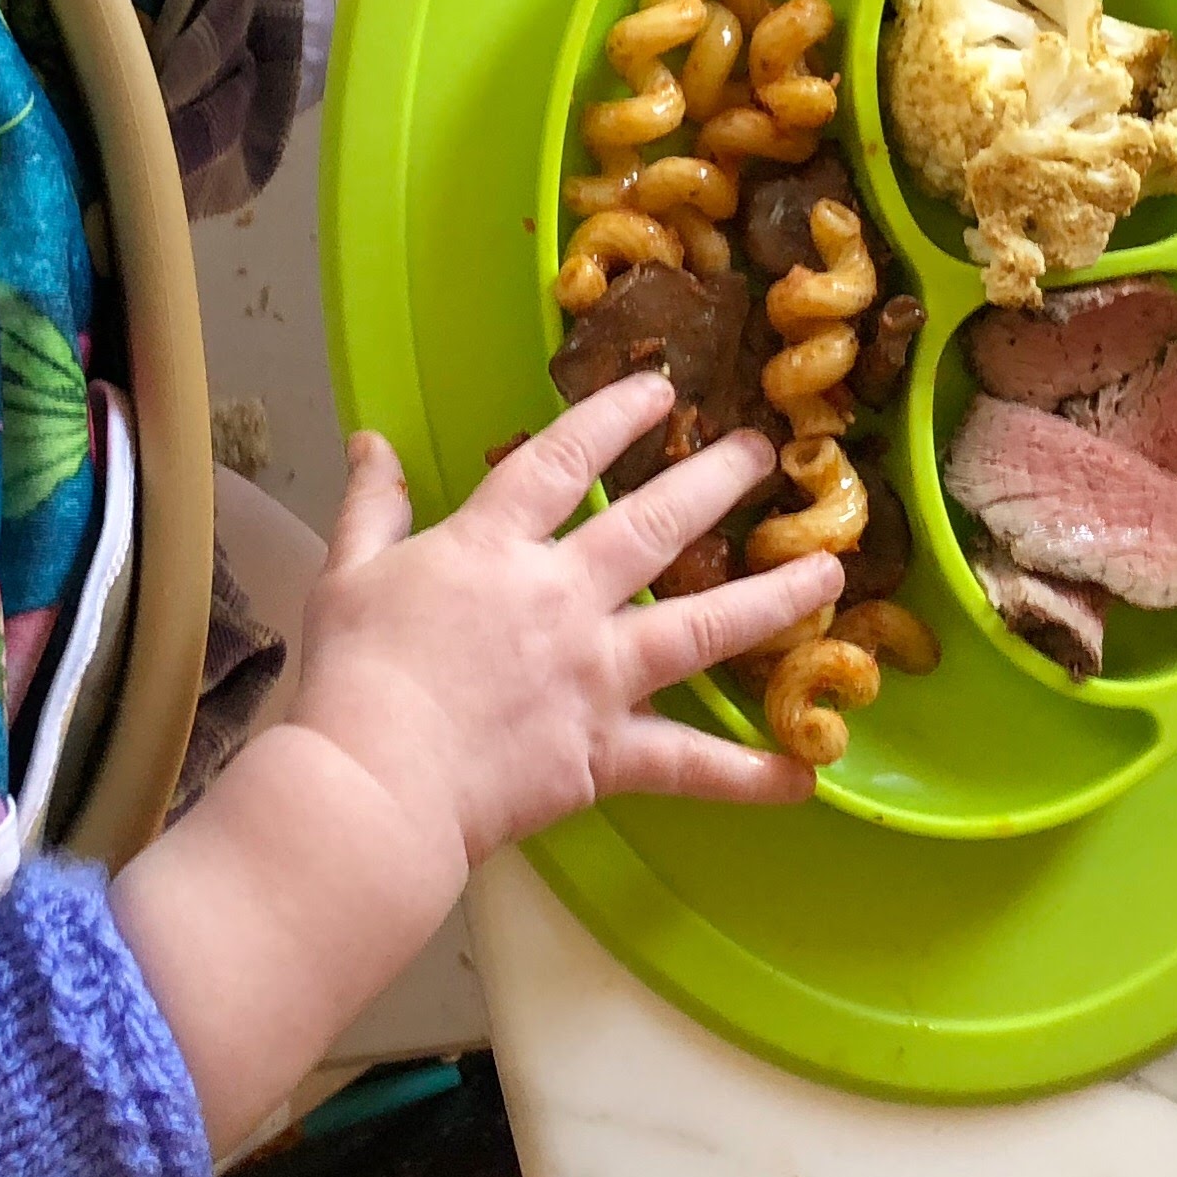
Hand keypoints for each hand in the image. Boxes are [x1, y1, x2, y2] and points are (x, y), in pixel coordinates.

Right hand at [287, 373, 844, 867]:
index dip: (613, 417)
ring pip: (704, 626)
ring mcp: (595, 674)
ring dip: (774, 598)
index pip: (564, 461)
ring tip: (830, 574)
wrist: (374, 786)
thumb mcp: (346, 574)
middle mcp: (562, 597)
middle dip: (716, 481)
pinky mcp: (607, 751)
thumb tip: (370, 439)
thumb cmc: (353, 677)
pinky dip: (749, 774)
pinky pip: (691, 764)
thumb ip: (371, 504)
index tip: (658, 390)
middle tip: (765, 452)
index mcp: (493, 547)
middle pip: (656, 526)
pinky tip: (806, 773)